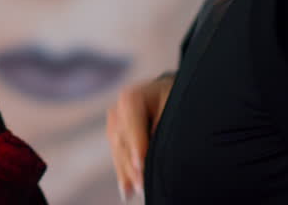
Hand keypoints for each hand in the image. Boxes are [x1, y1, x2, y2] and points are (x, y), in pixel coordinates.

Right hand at [107, 71, 174, 200]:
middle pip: (123, 142)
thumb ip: (162, 126)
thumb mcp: (172, 106)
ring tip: (135, 191)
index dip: (136, 145)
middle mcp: (118, 110)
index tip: (141, 164)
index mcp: (131, 97)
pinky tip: (128, 190)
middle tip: (143, 185)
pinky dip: (124, 174)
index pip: (131, 124)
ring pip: (119, 152)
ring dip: (127, 173)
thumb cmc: (173, 99)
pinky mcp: (116, 138)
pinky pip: (119, 158)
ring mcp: (114, 125)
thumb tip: (152, 151)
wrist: (167, 95)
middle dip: (132, 165)